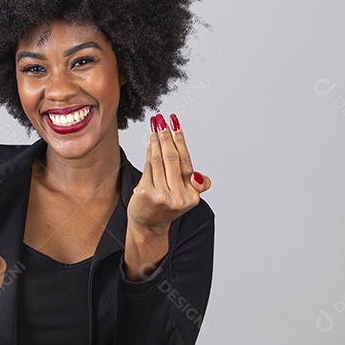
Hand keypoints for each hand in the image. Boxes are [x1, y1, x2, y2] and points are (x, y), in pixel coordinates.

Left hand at [127, 112, 210, 232]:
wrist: (148, 225)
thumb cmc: (166, 205)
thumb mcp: (186, 197)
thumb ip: (196, 184)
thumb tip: (198, 176)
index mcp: (192, 195)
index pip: (186, 161)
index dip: (180, 139)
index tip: (174, 122)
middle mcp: (179, 197)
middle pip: (172, 158)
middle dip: (166, 135)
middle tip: (162, 119)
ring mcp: (162, 196)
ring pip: (159, 161)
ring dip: (156, 140)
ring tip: (155, 126)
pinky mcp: (147, 194)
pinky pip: (148, 167)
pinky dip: (148, 152)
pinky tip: (150, 142)